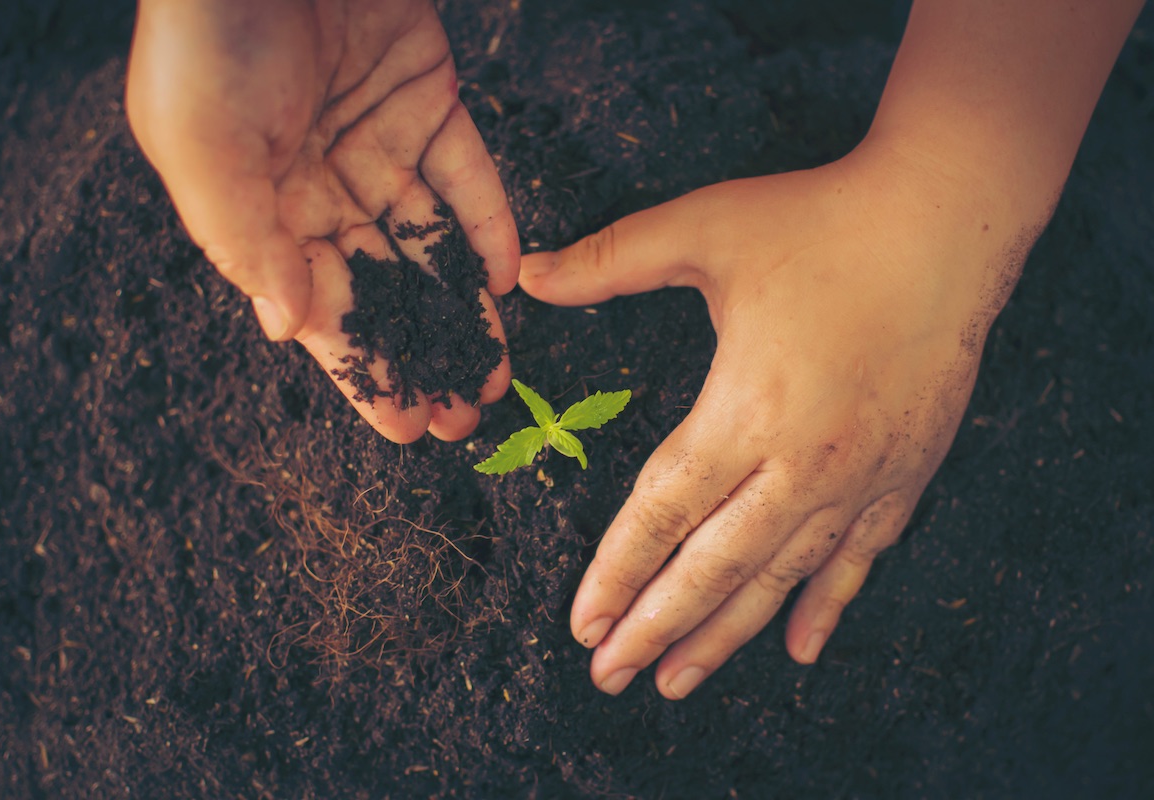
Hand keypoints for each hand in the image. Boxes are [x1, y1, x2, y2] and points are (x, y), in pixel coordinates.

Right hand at [126, 0, 517, 441]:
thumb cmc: (208, 34)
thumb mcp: (202, 146)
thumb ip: (245, 242)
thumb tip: (288, 330)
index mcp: (261, 210)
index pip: (322, 312)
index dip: (366, 373)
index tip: (408, 428)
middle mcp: (322, 188)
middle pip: (385, 291)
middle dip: (424, 356)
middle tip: (465, 417)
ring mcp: (377, 145)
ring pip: (431, 246)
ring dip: (464, 310)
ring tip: (495, 372)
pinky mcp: (426, 101)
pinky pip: (465, 176)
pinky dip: (487, 225)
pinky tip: (503, 280)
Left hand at [521, 138, 1025, 698]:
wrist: (946, 220)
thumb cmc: (820, 221)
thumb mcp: (703, 229)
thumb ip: (609, 261)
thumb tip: (528, 273)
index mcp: (745, 410)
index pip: (664, 514)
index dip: (617, 573)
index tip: (583, 623)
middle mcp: (803, 462)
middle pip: (715, 568)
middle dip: (656, 626)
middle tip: (610, 677)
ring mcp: (860, 476)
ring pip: (780, 578)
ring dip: (724, 634)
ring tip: (677, 681)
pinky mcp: (905, 473)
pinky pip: (858, 559)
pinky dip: (825, 608)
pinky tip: (797, 650)